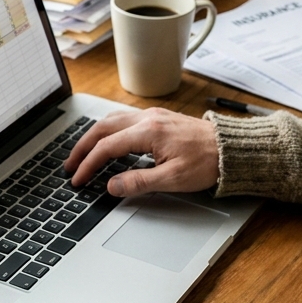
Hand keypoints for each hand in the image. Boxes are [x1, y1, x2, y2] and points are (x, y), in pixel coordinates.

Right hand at [65, 108, 218, 195]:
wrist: (231, 149)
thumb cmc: (207, 162)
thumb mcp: (172, 179)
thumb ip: (138, 182)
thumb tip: (112, 186)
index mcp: (148, 132)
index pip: (106, 147)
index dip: (88, 165)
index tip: (78, 179)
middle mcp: (147, 118)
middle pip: (102, 128)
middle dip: (82, 147)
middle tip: (71, 165)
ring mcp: (153, 116)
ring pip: (112, 120)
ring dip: (94, 136)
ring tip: (83, 153)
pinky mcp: (159, 118)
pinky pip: (124, 119)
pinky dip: (108, 130)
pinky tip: (107, 141)